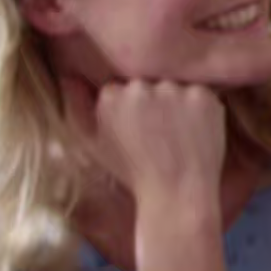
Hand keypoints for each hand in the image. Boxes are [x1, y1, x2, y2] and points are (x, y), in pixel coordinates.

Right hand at [61, 76, 225, 203]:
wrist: (177, 193)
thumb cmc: (134, 172)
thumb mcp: (94, 145)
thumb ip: (77, 108)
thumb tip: (68, 77)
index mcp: (111, 97)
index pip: (122, 88)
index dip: (133, 110)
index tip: (139, 131)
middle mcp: (140, 88)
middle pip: (148, 84)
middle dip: (155, 104)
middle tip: (161, 135)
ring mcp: (173, 90)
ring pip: (175, 86)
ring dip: (178, 104)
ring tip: (179, 136)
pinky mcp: (202, 95)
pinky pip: (200, 93)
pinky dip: (201, 110)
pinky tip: (195, 134)